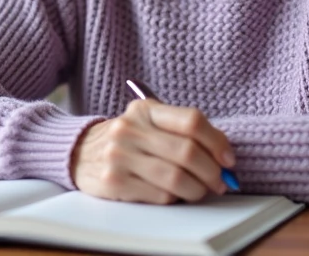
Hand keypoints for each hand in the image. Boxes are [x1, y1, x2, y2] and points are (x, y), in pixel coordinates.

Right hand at [69, 99, 235, 203]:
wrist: (79, 152)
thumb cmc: (127, 140)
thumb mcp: (149, 122)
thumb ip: (183, 132)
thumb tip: (225, 158)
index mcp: (145, 110)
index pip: (191, 120)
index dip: (217, 142)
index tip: (229, 159)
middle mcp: (130, 129)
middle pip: (188, 152)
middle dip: (212, 172)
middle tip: (220, 182)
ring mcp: (119, 156)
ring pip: (176, 178)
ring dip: (197, 190)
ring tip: (199, 191)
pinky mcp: (114, 182)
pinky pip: (160, 195)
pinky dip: (175, 199)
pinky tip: (174, 195)